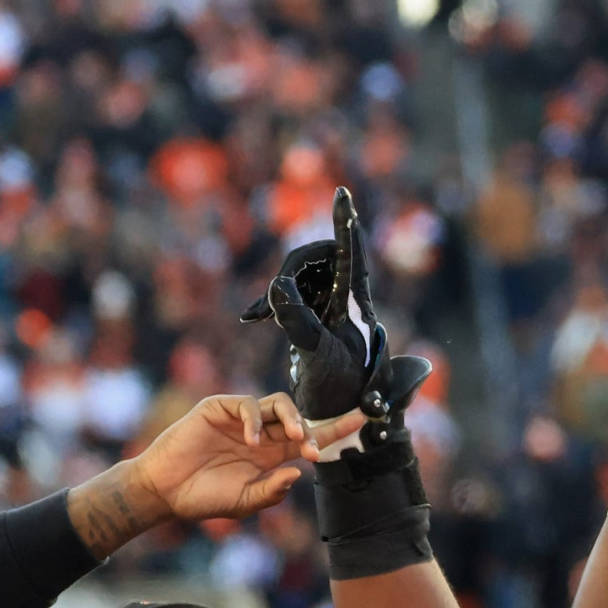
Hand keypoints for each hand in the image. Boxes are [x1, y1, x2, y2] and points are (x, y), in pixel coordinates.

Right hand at [136, 394, 363, 521]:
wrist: (163, 492)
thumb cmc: (203, 497)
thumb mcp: (243, 502)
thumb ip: (270, 491)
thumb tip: (297, 474)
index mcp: (272, 454)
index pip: (311, 438)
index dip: (336, 429)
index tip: (363, 422)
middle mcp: (263, 433)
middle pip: (300, 418)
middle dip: (316, 429)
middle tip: (314, 449)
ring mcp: (242, 419)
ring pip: (280, 404)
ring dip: (293, 418)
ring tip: (294, 438)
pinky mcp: (220, 408)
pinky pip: (248, 404)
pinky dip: (255, 419)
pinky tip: (252, 440)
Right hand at [242, 187, 431, 421]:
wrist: (341, 413)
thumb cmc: (337, 387)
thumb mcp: (315, 353)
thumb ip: (297, 319)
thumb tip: (277, 285)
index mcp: (354, 302)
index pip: (349, 255)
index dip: (343, 225)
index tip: (343, 194)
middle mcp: (344, 298)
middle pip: (315, 260)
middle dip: (290, 272)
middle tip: (268, 307)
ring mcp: (329, 305)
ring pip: (299, 277)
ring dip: (276, 291)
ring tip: (259, 317)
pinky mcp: (314, 316)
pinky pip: (291, 295)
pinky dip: (271, 303)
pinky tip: (253, 317)